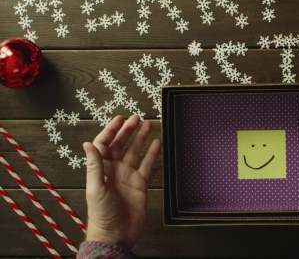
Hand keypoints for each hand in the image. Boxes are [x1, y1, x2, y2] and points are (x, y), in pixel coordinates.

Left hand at [83, 115, 161, 249]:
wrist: (116, 234)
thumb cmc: (101, 215)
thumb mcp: (96, 188)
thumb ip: (94, 165)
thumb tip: (87, 144)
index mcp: (101, 169)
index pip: (104, 144)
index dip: (111, 130)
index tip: (119, 119)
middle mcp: (114, 170)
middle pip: (120, 144)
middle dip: (128, 130)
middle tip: (136, 118)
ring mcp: (128, 176)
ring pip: (135, 152)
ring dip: (140, 138)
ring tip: (148, 125)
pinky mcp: (140, 184)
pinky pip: (147, 165)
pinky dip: (152, 154)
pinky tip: (157, 144)